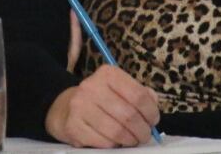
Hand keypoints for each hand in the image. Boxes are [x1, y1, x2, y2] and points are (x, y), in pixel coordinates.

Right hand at [45, 10, 159, 147]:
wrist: (66, 108)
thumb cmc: (101, 99)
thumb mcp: (120, 88)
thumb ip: (140, 93)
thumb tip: (154, 106)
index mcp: (108, 74)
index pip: (138, 94)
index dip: (151, 111)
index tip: (154, 121)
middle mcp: (92, 86)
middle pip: (129, 115)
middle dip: (142, 129)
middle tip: (145, 135)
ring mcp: (80, 106)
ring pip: (117, 131)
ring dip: (130, 140)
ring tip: (133, 140)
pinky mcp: (73, 126)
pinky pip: (103, 142)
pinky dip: (114, 145)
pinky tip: (116, 141)